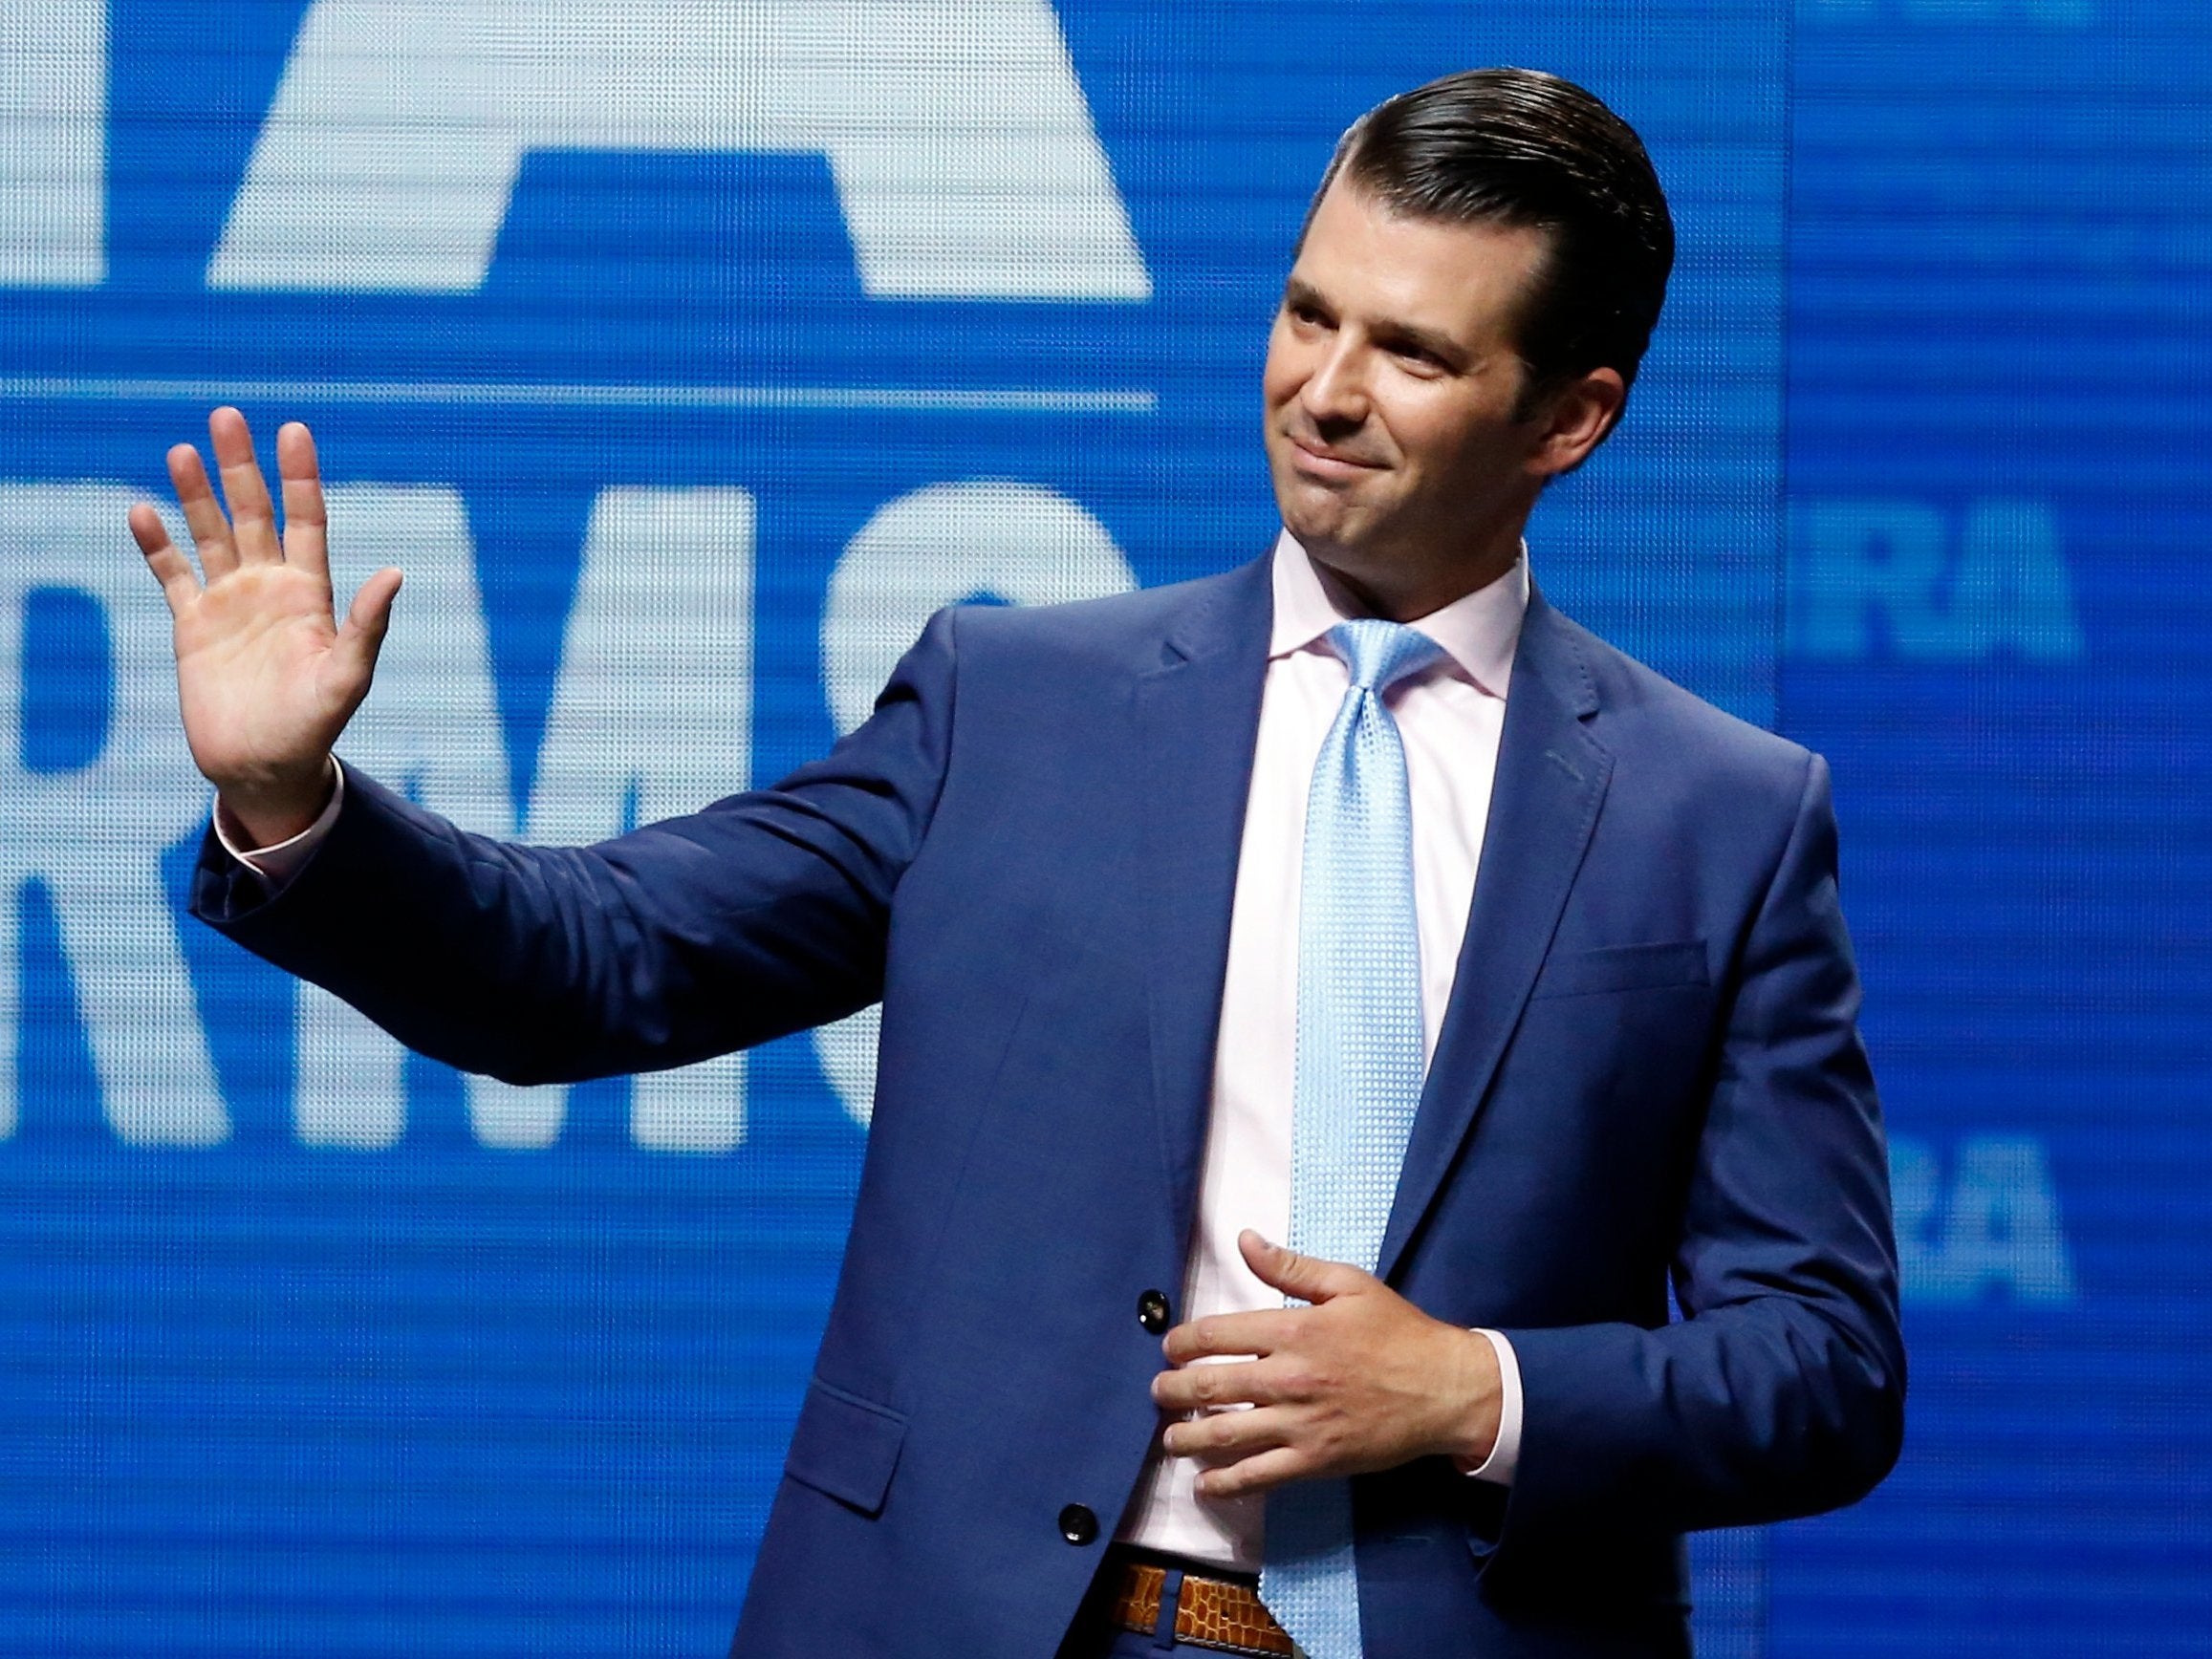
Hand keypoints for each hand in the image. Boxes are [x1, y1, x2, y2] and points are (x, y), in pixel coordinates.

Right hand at [129, 407, 399, 846]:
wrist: (265, 767)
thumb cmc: (315, 726)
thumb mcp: (348, 676)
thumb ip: (367, 625)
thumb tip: (396, 573)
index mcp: (310, 593)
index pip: (306, 520)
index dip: (300, 477)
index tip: (294, 430)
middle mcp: (269, 588)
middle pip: (254, 513)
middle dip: (241, 467)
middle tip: (228, 416)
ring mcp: (229, 604)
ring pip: (210, 534)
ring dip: (196, 494)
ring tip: (184, 450)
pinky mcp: (193, 627)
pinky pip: (172, 576)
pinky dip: (157, 546)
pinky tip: (142, 511)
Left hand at [1149, 1229, 1500, 1499]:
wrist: (1445, 1389)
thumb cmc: (1398, 1332)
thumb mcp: (1349, 1284)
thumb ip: (1291, 1266)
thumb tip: (1244, 1240)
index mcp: (1295, 1329)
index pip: (1217, 1334)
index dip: (1183, 1342)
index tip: (1171, 1347)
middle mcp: (1289, 1377)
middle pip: (1212, 1385)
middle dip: (1174, 1390)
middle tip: (1159, 1391)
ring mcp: (1301, 1424)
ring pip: (1227, 1434)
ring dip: (1189, 1436)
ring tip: (1171, 1436)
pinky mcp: (1316, 1460)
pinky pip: (1260, 1476)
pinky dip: (1226, 1483)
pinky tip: (1205, 1483)